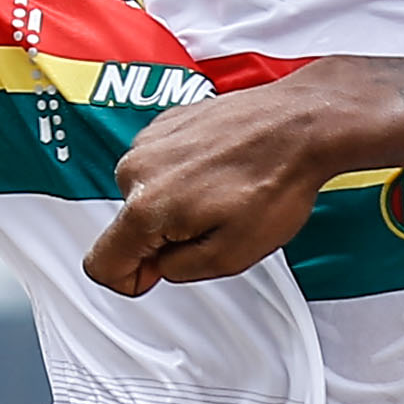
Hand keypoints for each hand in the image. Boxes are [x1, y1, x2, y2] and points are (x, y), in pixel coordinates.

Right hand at [84, 66, 371, 293]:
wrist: (302, 123)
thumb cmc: (277, 182)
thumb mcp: (233, 255)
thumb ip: (180, 269)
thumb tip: (159, 266)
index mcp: (145, 207)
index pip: (101, 264)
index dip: (130, 281)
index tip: (159, 273)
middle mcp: (135, 169)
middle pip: (129, 229)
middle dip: (166, 238)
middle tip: (217, 226)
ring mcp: (148, 140)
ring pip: (147, 196)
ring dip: (178, 204)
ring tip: (224, 194)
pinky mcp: (165, 122)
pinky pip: (161, 166)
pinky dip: (186, 175)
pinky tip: (222, 171)